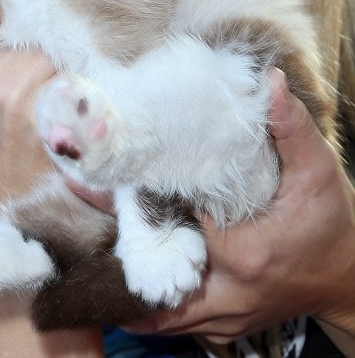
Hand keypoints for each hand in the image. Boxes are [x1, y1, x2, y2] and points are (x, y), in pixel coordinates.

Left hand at [104, 69, 354, 343]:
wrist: (351, 280)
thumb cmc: (333, 224)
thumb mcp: (318, 173)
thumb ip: (291, 128)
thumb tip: (269, 81)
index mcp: (242, 251)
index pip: (173, 218)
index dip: (137, 193)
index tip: (105, 170)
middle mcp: (226, 290)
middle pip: (150, 269)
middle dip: (113, 241)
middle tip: (76, 206)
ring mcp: (224, 314)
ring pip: (156, 310)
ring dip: (122, 281)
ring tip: (84, 248)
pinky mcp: (223, 323)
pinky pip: (172, 322)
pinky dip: (145, 304)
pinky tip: (120, 280)